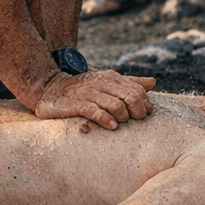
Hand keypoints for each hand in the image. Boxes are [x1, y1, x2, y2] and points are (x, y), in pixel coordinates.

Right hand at [35, 70, 156, 129]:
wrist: (51, 88)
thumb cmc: (83, 88)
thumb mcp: (107, 82)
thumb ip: (130, 83)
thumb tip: (153, 82)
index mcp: (111, 78)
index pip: (137, 89)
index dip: (145, 103)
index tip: (145, 114)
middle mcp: (102, 84)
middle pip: (131, 97)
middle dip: (138, 111)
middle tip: (136, 121)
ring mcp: (89, 93)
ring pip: (116, 105)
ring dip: (123, 117)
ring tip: (121, 124)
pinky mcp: (76, 104)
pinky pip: (95, 112)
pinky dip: (106, 120)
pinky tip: (112, 126)